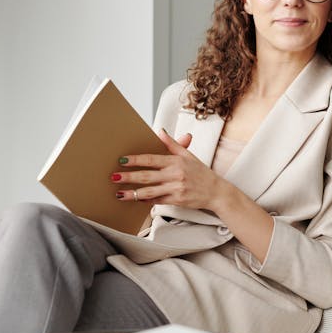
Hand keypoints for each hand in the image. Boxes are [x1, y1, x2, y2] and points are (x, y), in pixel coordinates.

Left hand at [113, 130, 227, 209]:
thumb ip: (173, 144)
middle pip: (147, 176)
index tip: (122, 160)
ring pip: (149, 191)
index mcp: (176, 161)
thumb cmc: (202, 173)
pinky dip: (146, 201)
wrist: (217, 192)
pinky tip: (135, 200)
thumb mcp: (188, 156)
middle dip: (128, 177)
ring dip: (133, 193)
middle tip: (114, 177)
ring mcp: (176, 189)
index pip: (151, 159)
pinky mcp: (177, 200)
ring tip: (119, 194)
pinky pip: (157, 201)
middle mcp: (175, 175)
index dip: (135, 160)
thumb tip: (160, 131)